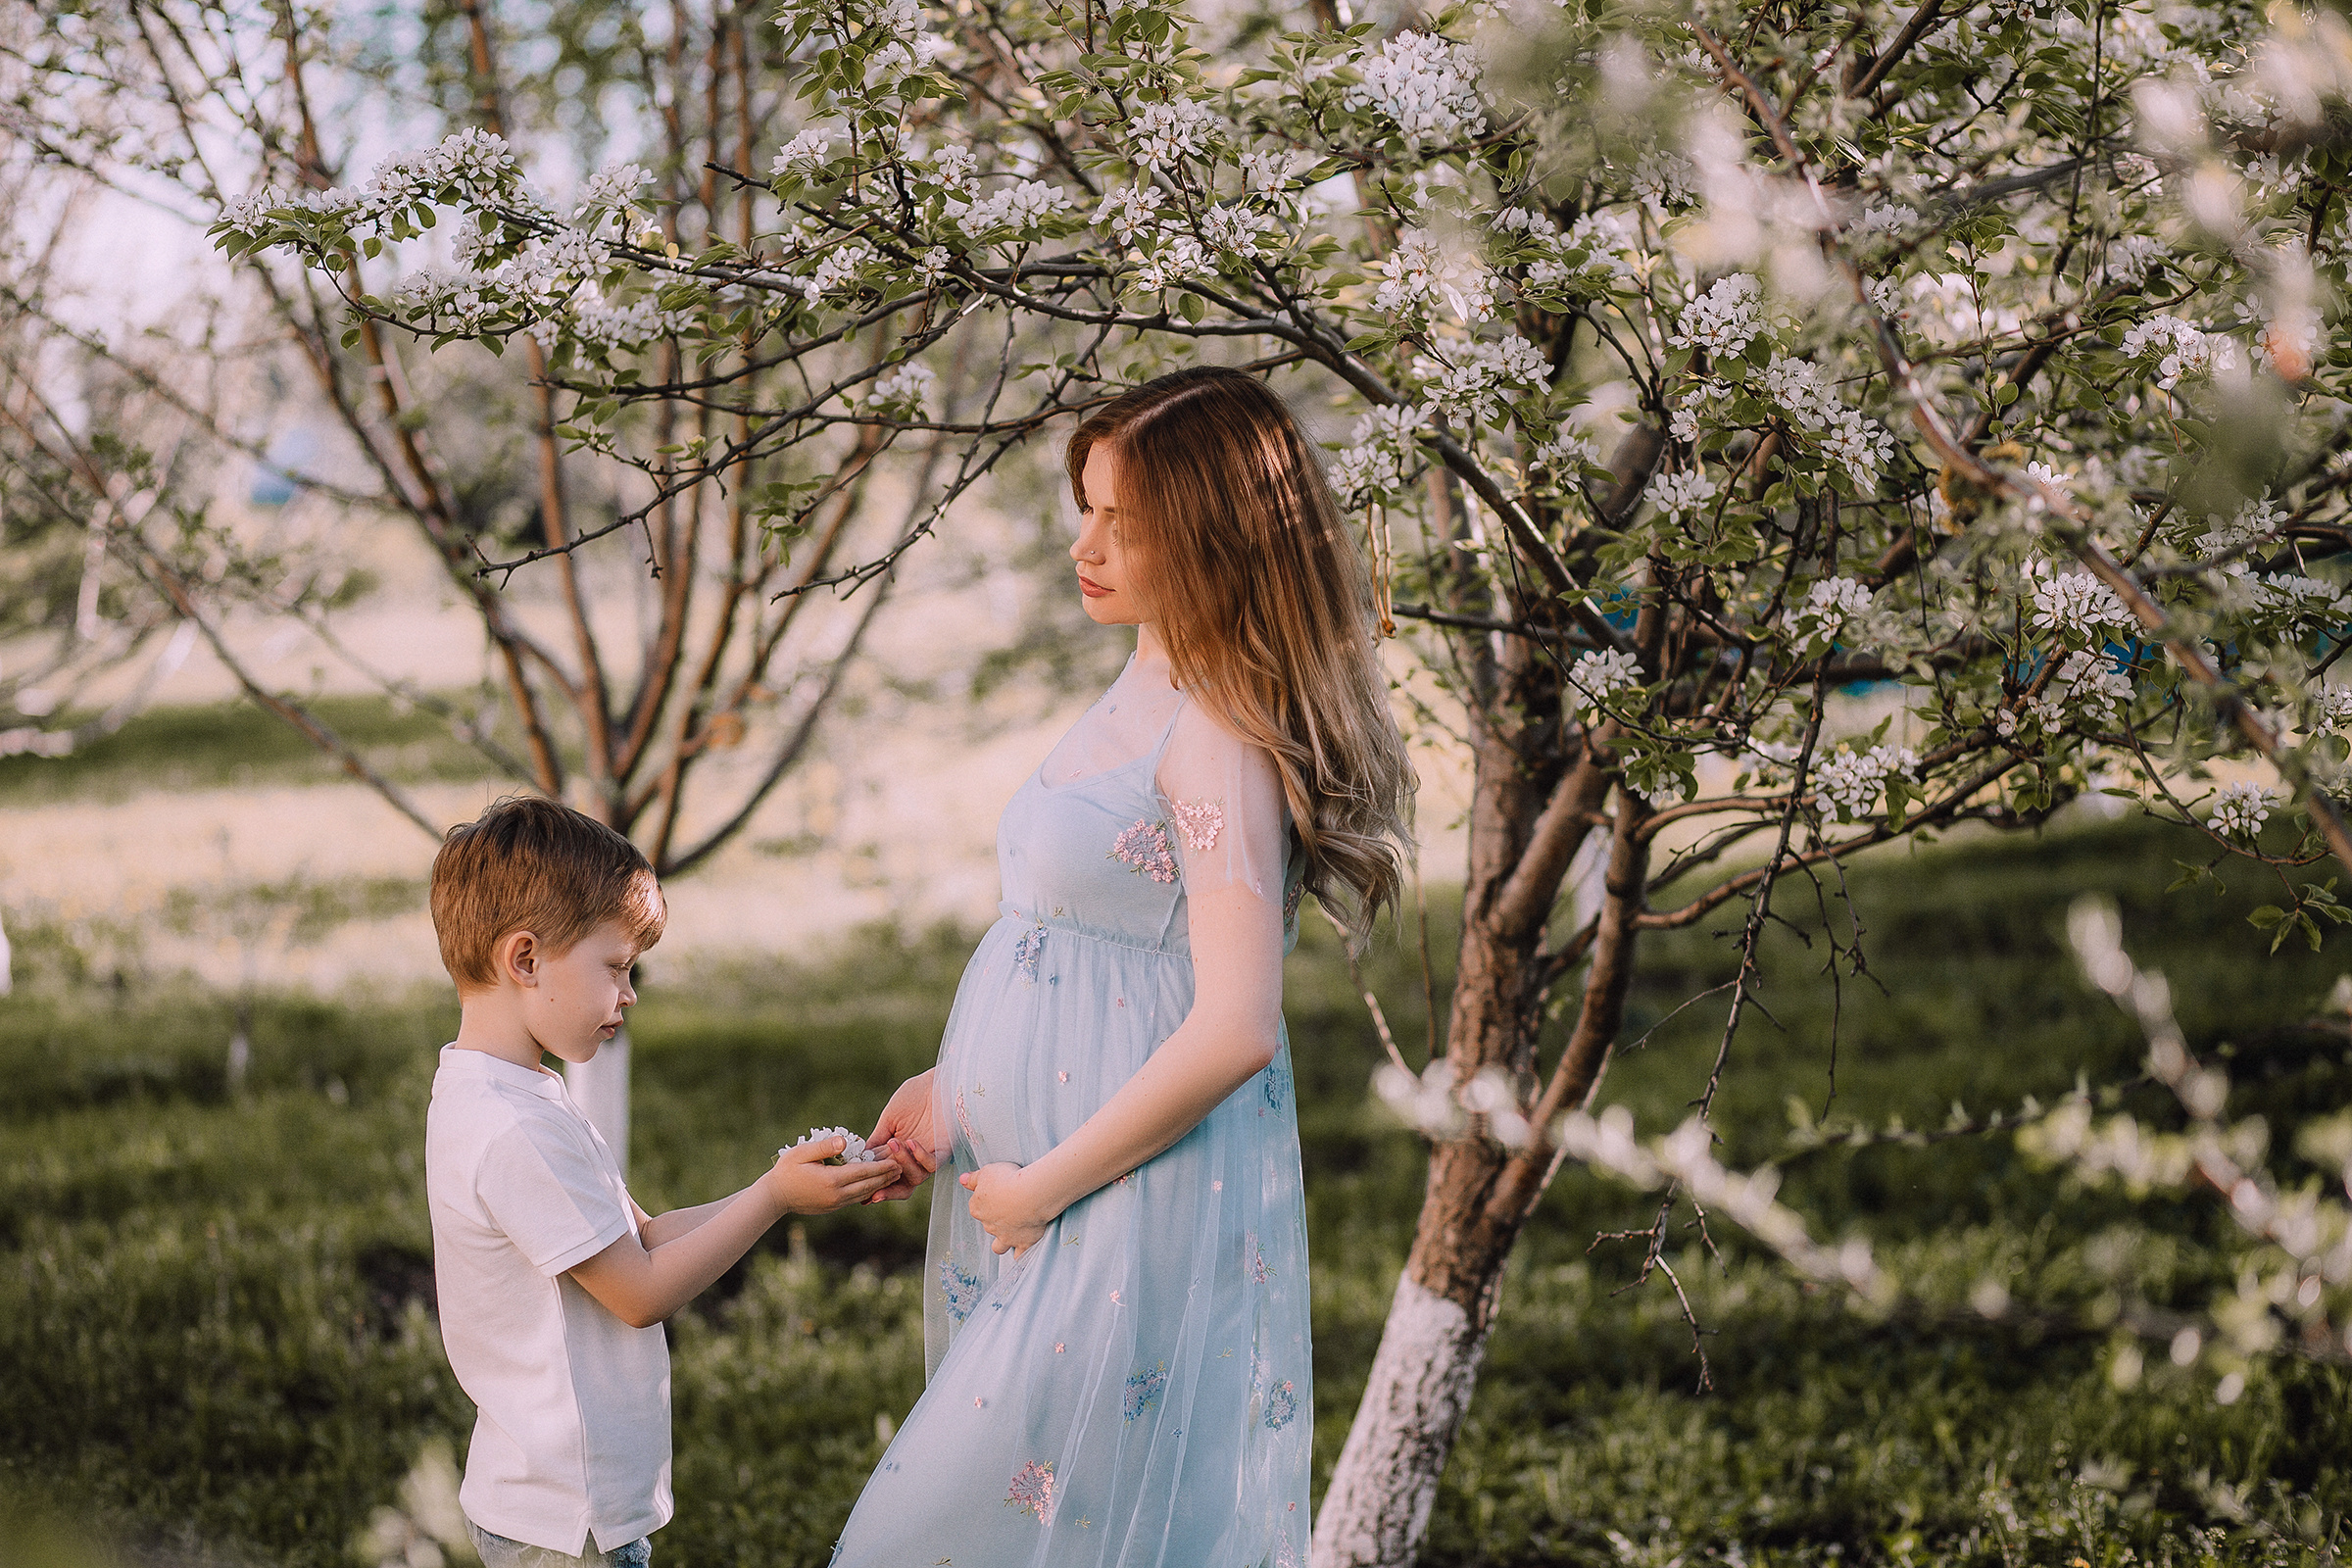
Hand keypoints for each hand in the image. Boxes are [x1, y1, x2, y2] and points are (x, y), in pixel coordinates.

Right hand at [763, 1137, 899, 1213]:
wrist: (775, 1197)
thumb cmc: (786, 1171)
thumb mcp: (801, 1153)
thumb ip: (824, 1147)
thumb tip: (844, 1141)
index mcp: (831, 1180)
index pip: (863, 1172)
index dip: (881, 1166)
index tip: (896, 1159)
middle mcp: (837, 1195)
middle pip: (868, 1185)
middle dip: (886, 1175)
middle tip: (903, 1166)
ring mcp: (835, 1203)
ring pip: (864, 1194)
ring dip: (880, 1184)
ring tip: (894, 1175)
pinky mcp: (833, 1207)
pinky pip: (856, 1198)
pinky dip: (869, 1191)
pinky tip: (876, 1184)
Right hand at [865, 1069, 943, 1201]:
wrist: (939, 1081)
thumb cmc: (915, 1095)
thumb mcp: (890, 1117)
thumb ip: (877, 1138)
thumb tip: (861, 1157)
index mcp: (899, 1151)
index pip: (886, 1175)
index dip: (875, 1185)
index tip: (862, 1195)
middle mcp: (914, 1158)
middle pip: (903, 1185)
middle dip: (888, 1190)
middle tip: (874, 1193)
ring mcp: (929, 1155)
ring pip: (916, 1176)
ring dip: (901, 1163)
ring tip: (893, 1144)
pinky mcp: (944, 1149)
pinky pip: (933, 1164)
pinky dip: (920, 1157)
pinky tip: (910, 1142)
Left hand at [959, 1162, 1055, 1256]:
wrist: (1030, 1194)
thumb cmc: (1008, 1179)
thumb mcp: (987, 1172)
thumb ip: (973, 1179)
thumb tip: (961, 1180)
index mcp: (977, 1208)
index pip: (977, 1206)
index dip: (987, 1200)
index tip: (998, 1192)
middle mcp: (988, 1225)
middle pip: (988, 1225)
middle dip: (996, 1220)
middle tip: (1010, 1207)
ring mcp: (1005, 1237)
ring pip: (998, 1247)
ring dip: (1002, 1243)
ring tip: (1011, 1235)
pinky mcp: (1022, 1243)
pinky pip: (1019, 1255)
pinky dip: (1021, 1255)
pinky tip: (1024, 1251)